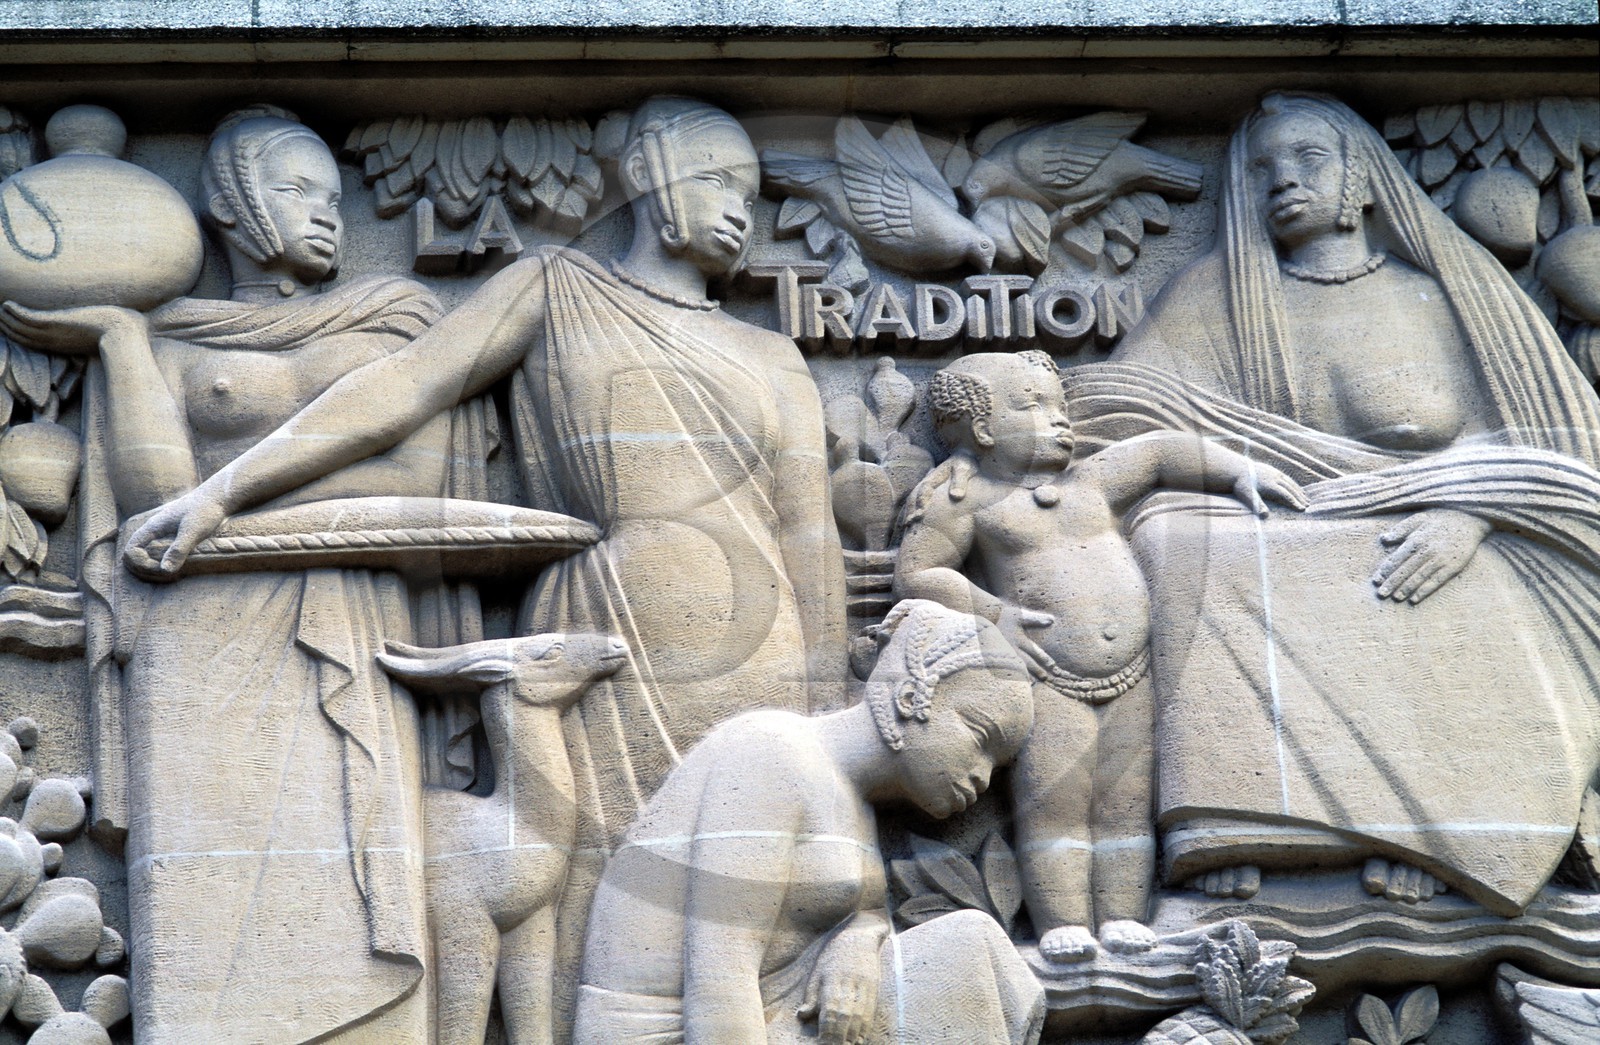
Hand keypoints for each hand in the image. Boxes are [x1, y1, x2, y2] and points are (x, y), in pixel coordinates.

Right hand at [0, 301, 143, 355]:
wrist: (127, 336)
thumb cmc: (126, 336)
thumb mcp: (109, 334)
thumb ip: (106, 330)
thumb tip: (124, 318)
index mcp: (66, 346)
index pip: (38, 342)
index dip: (23, 335)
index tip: (14, 328)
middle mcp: (56, 342)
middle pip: (24, 337)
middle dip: (9, 327)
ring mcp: (54, 334)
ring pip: (21, 328)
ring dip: (8, 319)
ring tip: (1, 309)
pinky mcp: (55, 324)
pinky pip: (27, 319)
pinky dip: (15, 313)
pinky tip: (7, 305)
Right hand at [124, 487, 229, 580]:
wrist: (220, 497)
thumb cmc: (206, 510)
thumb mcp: (193, 531)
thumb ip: (178, 550)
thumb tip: (164, 570)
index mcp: (153, 527)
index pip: (131, 549)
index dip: (139, 563)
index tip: (159, 569)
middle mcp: (155, 530)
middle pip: (137, 554)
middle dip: (146, 568)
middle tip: (167, 576)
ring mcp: (163, 533)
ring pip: (148, 554)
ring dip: (155, 567)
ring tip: (172, 575)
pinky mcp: (174, 536)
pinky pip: (160, 552)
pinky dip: (164, 563)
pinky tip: (179, 568)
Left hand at [798, 928, 881, 1044]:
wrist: (859, 935)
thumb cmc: (833, 955)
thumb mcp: (817, 972)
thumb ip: (811, 996)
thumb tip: (802, 1016)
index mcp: (831, 980)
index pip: (830, 1011)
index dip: (827, 1031)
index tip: (822, 1044)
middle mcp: (849, 983)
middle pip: (845, 1017)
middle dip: (839, 1038)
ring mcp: (864, 985)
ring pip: (859, 1016)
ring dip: (853, 1036)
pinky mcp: (874, 987)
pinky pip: (871, 1011)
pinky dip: (865, 1028)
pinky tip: (860, 1039)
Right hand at [996, 603, 1056, 684]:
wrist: (981, 620)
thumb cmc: (1002, 617)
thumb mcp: (1019, 615)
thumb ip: (1035, 618)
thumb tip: (1052, 619)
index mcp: (1019, 640)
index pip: (1035, 651)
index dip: (1045, 659)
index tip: (1052, 665)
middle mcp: (1012, 649)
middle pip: (1027, 663)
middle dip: (1037, 670)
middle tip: (1045, 677)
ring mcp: (1003, 655)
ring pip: (1016, 668)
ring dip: (1025, 676)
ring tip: (1031, 683)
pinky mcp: (995, 658)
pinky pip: (1004, 669)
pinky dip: (1011, 676)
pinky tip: (1013, 682)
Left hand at [1232, 463, 1308, 516]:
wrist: (1236, 469)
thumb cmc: (1241, 485)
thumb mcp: (1247, 495)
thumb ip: (1257, 504)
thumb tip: (1265, 515)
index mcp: (1270, 485)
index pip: (1286, 495)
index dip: (1294, 502)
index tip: (1302, 509)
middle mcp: (1274, 478)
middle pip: (1291, 488)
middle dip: (1300, 497)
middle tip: (1308, 506)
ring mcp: (1274, 473)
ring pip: (1290, 482)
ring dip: (1299, 490)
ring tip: (1306, 498)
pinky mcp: (1272, 470)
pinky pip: (1286, 478)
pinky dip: (1293, 484)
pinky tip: (1295, 488)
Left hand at [1372, 509, 1490, 603]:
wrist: (1470, 518)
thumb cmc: (1440, 518)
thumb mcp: (1418, 518)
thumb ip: (1400, 529)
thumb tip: (1383, 539)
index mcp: (1416, 540)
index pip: (1396, 559)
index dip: (1385, 571)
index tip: (1376, 581)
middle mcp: (1427, 551)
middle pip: (1405, 570)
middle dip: (1392, 583)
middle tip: (1381, 594)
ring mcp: (1440, 560)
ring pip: (1419, 577)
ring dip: (1406, 589)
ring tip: (1395, 598)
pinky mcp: (1453, 566)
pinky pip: (1436, 581)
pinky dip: (1424, 591)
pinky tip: (1414, 599)